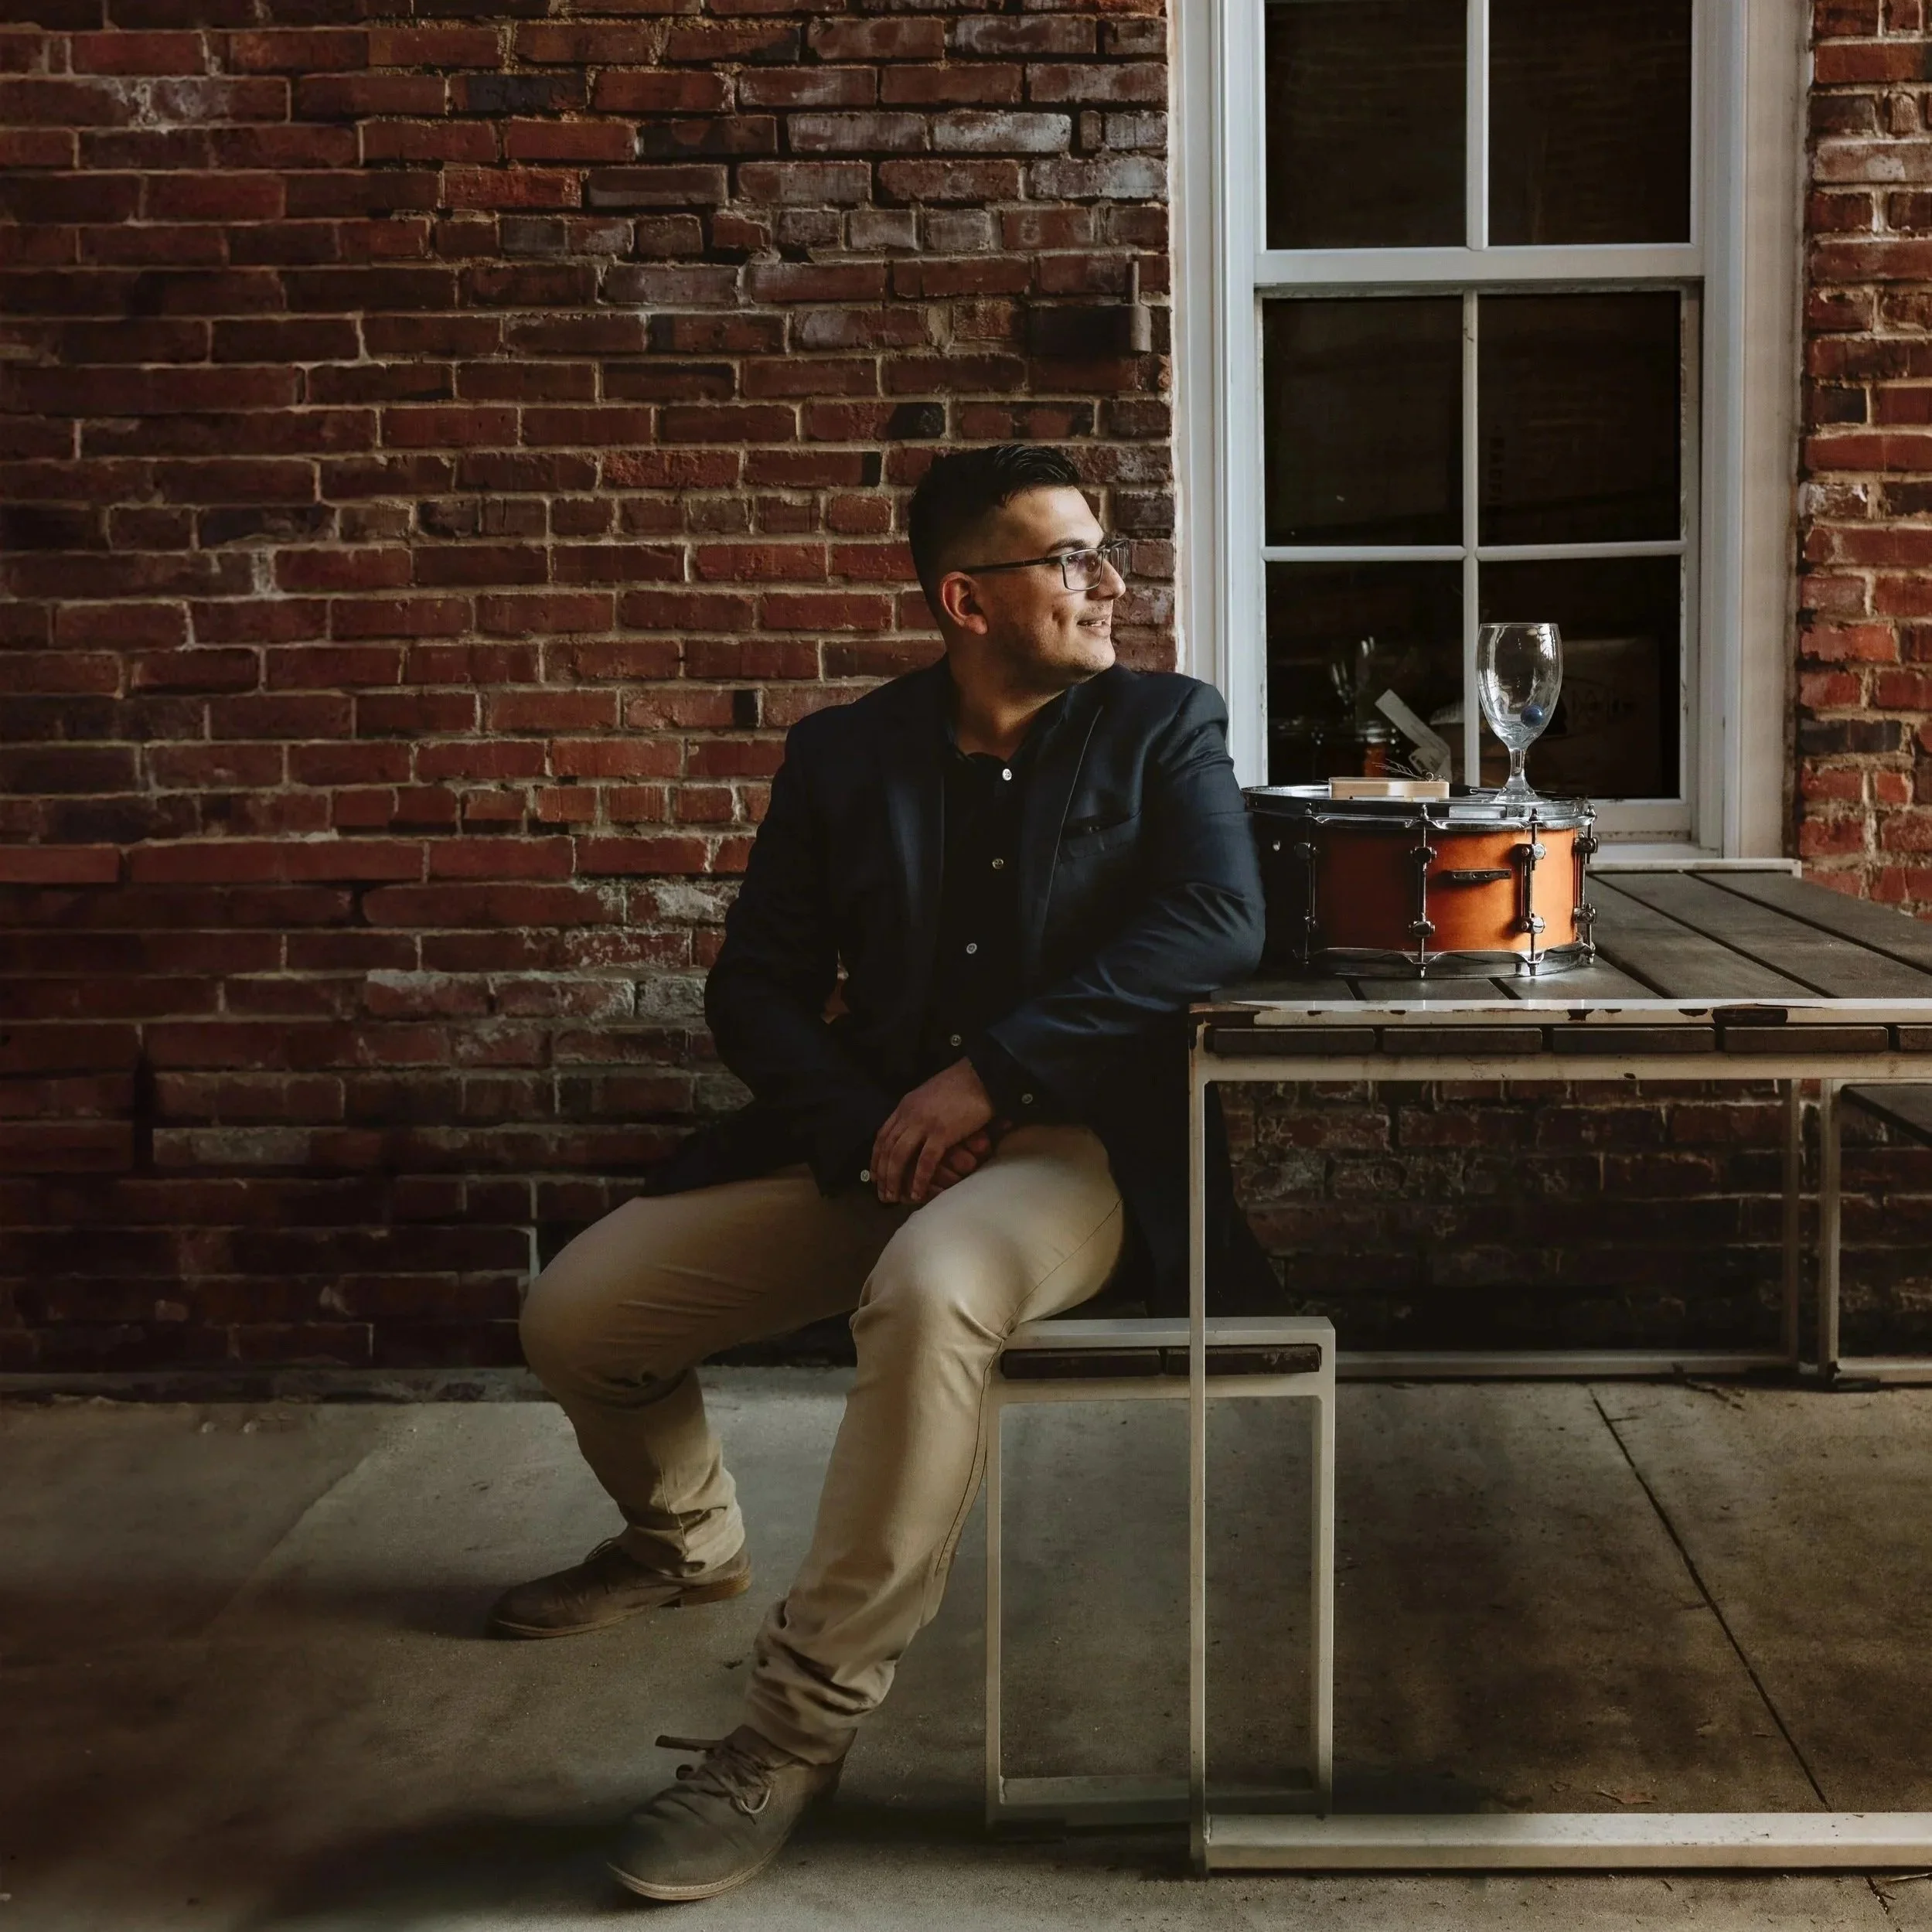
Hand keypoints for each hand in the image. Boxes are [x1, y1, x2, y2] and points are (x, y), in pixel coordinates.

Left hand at [872, 1058, 995, 1205]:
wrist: (982, 1076)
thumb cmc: (961, 1085)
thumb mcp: (930, 1095)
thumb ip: (919, 1110)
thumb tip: (915, 1128)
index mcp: (905, 1106)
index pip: (882, 1136)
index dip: (877, 1158)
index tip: (875, 1176)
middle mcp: (909, 1115)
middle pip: (887, 1149)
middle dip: (882, 1174)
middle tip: (882, 1194)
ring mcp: (924, 1123)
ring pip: (899, 1156)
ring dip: (894, 1179)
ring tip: (894, 1198)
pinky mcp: (941, 1132)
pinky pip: (925, 1161)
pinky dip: (919, 1179)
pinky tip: (917, 1193)